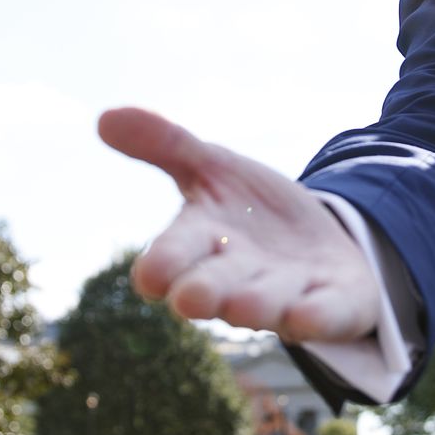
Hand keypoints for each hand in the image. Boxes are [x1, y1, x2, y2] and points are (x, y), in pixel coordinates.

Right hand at [98, 106, 379, 341]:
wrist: (321, 237)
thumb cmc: (252, 211)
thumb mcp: (213, 167)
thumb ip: (164, 144)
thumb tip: (103, 117)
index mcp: (203, 242)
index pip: (173, 257)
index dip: (163, 265)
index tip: (151, 275)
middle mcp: (238, 276)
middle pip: (215, 286)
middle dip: (205, 291)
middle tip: (193, 299)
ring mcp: (285, 295)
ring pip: (266, 304)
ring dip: (257, 304)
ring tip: (247, 306)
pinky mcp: (332, 305)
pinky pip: (323, 315)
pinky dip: (314, 317)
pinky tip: (307, 316)